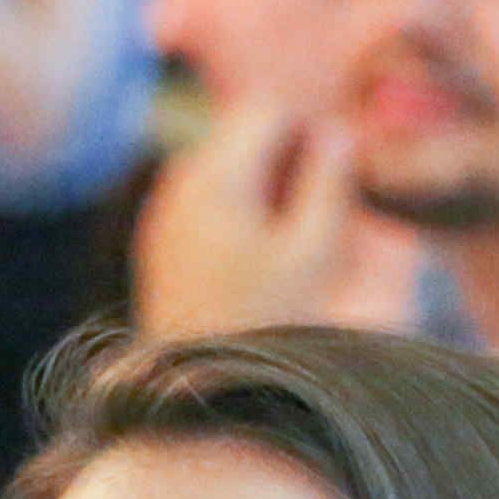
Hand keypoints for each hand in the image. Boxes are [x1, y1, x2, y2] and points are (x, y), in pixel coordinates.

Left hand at [134, 103, 363, 339]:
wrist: (197, 390)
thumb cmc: (266, 323)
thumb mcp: (315, 250)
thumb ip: (329, 181)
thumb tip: (337, 130)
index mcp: (213, 177)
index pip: (266, 107)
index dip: (309, 127)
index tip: (336, 171)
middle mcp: (178, 185)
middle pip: (243, 134)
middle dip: (288, 156)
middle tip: (322, 207)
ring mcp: (164, 214)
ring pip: (228, 168)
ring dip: (268, 186)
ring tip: (294, 237)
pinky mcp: (162, 243)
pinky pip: (209, 203)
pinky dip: (242, 213)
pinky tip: (262, 256)